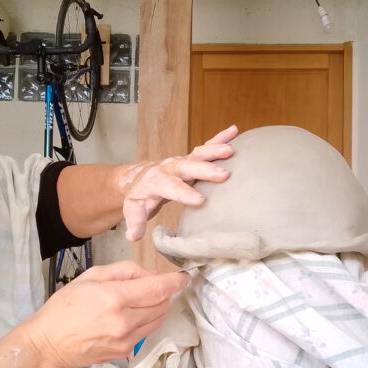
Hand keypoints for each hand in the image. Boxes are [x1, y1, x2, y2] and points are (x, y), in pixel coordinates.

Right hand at [19, 260, 188, 367]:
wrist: (49, 344)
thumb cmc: (65, 306)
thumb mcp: (91, 276)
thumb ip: (124, 271)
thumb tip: (151, 274)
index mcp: (115, 297)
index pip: (158, 288)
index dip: (176, 282)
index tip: (184, 277)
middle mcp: (125, 320)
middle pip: (162, 304)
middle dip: (164, 292)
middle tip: (152, 285)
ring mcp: (127, 339)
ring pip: (158, 319)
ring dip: (158, 307)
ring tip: (141, 300)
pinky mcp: (126, 352)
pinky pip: (147, 332)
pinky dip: (147, 321)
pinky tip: (132, 316)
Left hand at [119, 124, 237, 241]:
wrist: (140, 176)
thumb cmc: (140, 195)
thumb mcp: (133, 209)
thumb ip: (135, 221)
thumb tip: (133, 236)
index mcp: (157, 181)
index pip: (171, 187)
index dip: (184, 193)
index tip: (200, 201)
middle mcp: (171, 167)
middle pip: (188, 167)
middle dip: (205, 170)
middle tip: (223, 175)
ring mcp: (183, 160)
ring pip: (198, 153)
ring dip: (214, 150)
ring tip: (230, 150)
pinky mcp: (192, 157)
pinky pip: (207, 146)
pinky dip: (220, 137)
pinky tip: (234, 131)